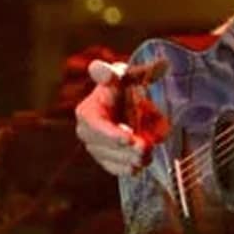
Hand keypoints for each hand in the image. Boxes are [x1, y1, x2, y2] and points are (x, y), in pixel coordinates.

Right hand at [75, 60, 149, 176]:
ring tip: (147, 155)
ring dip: (130, 159)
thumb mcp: (125, 76)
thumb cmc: (124, 87)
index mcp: (87, 111)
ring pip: (111, 160)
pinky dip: (128, 168)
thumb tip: (144, 64)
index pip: (96, 126)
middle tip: (145, 148)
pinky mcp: (105, 160)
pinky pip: (115, 169)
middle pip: (103, 147)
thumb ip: (130, 73)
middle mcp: (86, 132)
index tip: (129, 138)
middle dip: (125, 150)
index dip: (111, 134)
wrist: (128, 105)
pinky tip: (140, 165)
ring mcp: (94, 148)